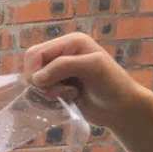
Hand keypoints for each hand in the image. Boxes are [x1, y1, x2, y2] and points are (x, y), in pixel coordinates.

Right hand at [23, 33, 148, 130]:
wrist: (121, 108)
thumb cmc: (112, 85)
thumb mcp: (93, 67)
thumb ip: (63, 66)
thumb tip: (36, 78)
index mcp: (70, 42)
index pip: (35, 54)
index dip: (35, 71)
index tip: (47, 86)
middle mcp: (63, 54)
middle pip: (31, 68)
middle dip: (40, 84)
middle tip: (60, 92)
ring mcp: (59, 72)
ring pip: (33, 84)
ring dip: (46, 94)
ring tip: (68, 96)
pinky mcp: (58, 87)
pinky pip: (39, 94)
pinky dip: (48, 101)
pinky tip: (66, 101)